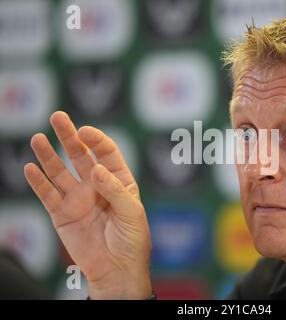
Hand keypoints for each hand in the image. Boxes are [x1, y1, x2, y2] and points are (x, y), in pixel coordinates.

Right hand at [24, 111, 151, 298]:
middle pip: (80, 155)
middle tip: (58, 117)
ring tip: (38, 138)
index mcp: (118, 181)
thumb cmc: (132, 240)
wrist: (117, 269)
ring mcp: (77, 198)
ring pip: (60, 171)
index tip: (85, 132)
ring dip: (48, 155)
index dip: (96, 140)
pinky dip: (38, 181)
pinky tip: (31, 167)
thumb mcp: (132, 213)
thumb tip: (95, 170)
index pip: (106, 153)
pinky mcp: (62, 214)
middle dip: (69, 136)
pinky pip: (47, 194)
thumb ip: (115, 190)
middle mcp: (96, 185)